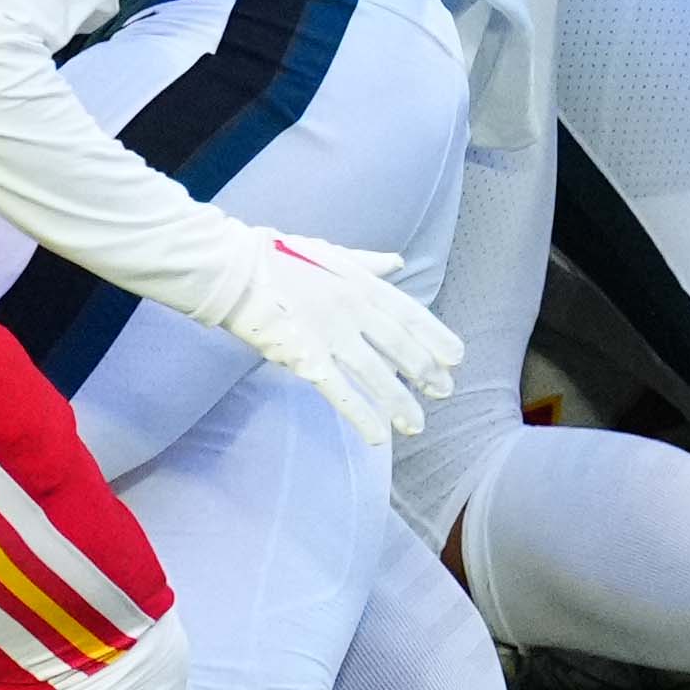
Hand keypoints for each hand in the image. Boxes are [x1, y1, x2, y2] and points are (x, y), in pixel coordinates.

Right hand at [202, 231, 461, 441]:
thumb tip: (397, 261)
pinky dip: (361, 414)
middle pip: (399, 346)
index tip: (455, 358)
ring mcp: (330, 333)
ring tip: (416, 425)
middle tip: (444, 391)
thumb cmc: (279, 258)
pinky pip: (339, 391)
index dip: (435, 337)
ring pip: (375, 373)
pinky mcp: (305, 357)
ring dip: (399, 402)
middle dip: (425, 371)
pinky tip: (378, 436)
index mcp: (360, 282)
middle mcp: (352, 308)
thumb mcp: (330, 253)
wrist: (234, 270)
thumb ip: (367, 263)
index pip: (408, 313)